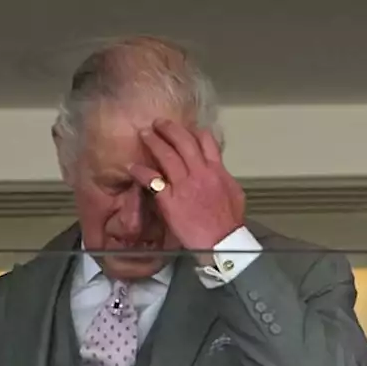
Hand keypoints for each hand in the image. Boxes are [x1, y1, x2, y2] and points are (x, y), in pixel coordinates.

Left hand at [128, 119, 245, 259]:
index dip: (194, 131)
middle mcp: (200, 173)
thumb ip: (223, 178)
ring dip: (153, 142)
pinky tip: (132, 167)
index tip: (186, 128)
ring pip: (167, 155)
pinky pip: (152, 180)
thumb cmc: (229, 224)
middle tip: (159, 123)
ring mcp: (184, 185)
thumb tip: (219, 172)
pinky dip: (141, 171)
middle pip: (183, 142)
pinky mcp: (170, 200)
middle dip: (169, 129)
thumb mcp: (234, 194)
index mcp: (216, 171)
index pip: (206, 141)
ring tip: (144, 134)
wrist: (222, 242)